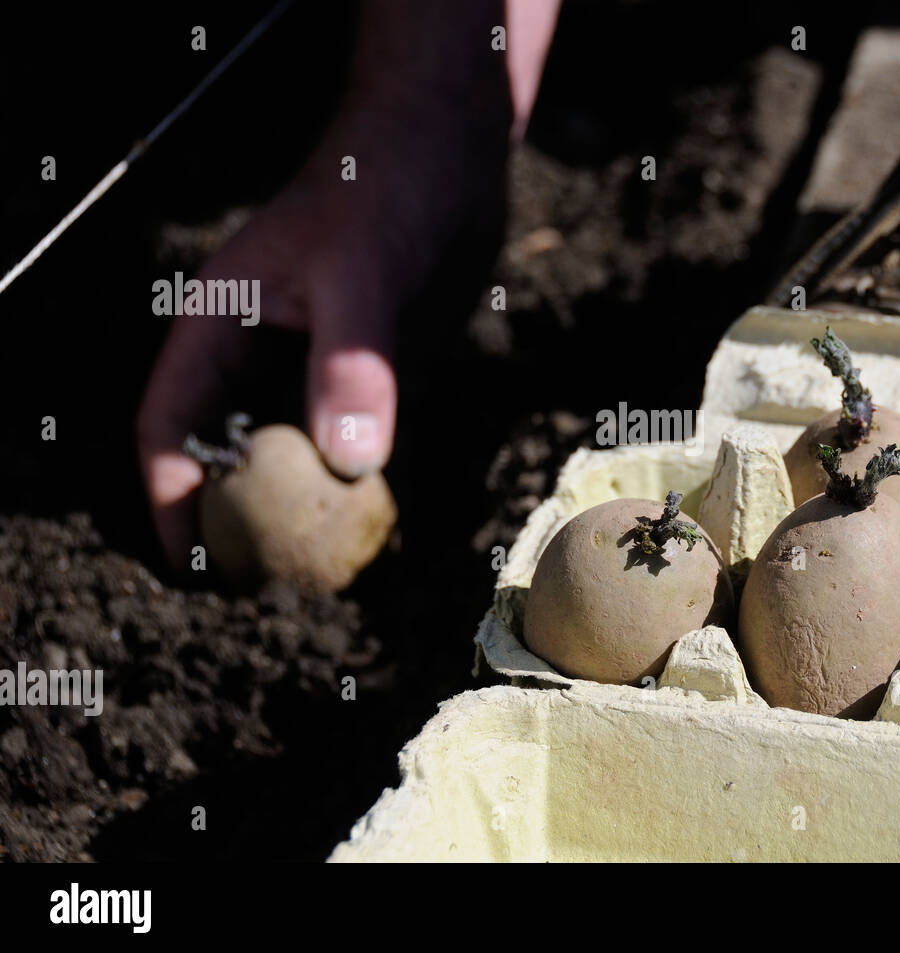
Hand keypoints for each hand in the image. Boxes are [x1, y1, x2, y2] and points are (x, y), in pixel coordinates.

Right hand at [136, 172, 401, 569]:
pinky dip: (368, 488)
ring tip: (325, 578)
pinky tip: (385, 534)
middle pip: (233, 450)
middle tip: (264, 588)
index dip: (171, 491)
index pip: (170, 419)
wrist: (448, 152)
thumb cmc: (382, 191)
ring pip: (300, 457)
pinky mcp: (379, 378)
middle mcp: (264, 353)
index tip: (191, 558)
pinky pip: (364, 445)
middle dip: (241, 518)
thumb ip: (350, 363)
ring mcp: (321, 367)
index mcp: (221, 323)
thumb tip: (347, 461)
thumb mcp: (359, 272)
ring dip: (308, 512)